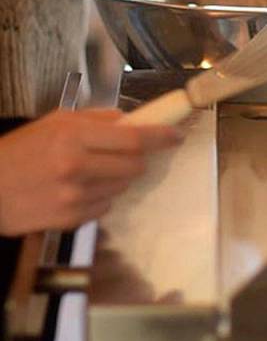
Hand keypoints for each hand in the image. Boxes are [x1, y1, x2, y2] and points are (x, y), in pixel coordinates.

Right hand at [0, 110, 181, 235]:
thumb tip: (131, 121)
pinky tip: (75, 191)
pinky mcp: (71, 219)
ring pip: (122, 187)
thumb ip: (95, 121)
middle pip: (135, 166)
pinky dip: (99, 198)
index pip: (133, 139)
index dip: (160, 137)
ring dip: (116, 179)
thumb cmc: (18, 151)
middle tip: (120, 155)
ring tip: (88, 173)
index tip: (175, 135)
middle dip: (136, 159)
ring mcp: (75, 197)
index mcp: (73, 138)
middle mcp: (77, 168)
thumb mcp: (53, 123)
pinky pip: (105, 207)